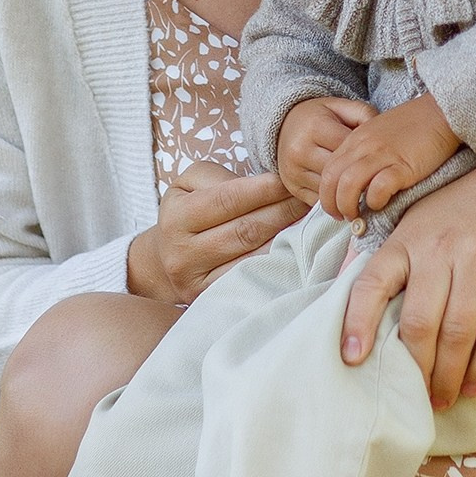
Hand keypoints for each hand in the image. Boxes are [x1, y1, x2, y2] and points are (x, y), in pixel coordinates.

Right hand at [127, 163, 306, 304]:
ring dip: (287, 237)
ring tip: (308, 220)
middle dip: (283, 211)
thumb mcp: (190, 184)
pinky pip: (253, 278)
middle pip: (245, 230)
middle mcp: (182, 254)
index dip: (263, 189)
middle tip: (309, 198)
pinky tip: (295, 248)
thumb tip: (261, 184)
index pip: (228, 200)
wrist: (166, 258)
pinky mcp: (212, 299)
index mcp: (176, 218)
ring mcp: (198, 282)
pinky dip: (278, 262)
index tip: (290, 181)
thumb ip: (220, 177)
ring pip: (253, 256)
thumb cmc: (187, 212)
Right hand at [274, 95, 374, 204]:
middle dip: (360, 176)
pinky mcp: (292, 187)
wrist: (285, 126)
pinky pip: (319, 200)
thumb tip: (382, 136)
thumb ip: (364, 114)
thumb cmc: (320, 117)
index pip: (348, 147)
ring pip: (330, 190)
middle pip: (339, 172)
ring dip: (349, 192)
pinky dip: (336, 200)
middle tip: (380, 180)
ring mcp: (293, 171)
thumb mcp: (341, 107)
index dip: (367, 154)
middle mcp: (300, 150)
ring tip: (367, 189)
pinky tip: (348, 195)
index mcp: (315, 127)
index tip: (381, 159)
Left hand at [318, 92, 462, 224]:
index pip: (327, 170)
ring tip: (357, 216)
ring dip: (348, 206)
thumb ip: (364, 154)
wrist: (441, 112)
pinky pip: (378, 187)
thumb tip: (355, 185)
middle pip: (331, 179)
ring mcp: (383, 154)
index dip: (326, 193)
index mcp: (356, 139)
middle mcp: (364, 146)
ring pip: (348, 184)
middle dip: (331, 204)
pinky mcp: (403, 165)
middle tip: (342, 217)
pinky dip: (375, 201)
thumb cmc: (414, 127)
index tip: (334, 207)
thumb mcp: (378, 134)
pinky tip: (381, 204)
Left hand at [339, 112, 475, 412]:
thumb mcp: (422, 217)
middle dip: (414, 369)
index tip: (352, 358)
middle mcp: (440, 250)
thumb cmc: (472, 203)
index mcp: (409, 237)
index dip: (357, 323)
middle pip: (417, 324)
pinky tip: (474, 385)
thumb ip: (394, 255)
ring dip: (447, 377)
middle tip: (412, 395)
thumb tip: (355, 298)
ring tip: (442, 398)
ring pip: (456, 337)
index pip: (372, 283)